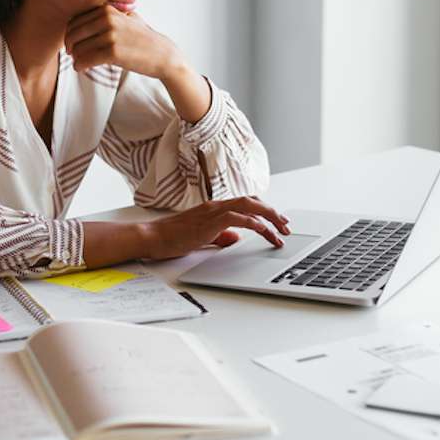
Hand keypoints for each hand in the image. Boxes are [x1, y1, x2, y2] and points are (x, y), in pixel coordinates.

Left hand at [65, 6, 180, 78]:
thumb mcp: (128, 17)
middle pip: (74, 33)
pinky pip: (85, 59)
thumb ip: (109, 14)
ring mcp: (111, 35)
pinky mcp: (113, 52)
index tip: (72, 43)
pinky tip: (81, 68)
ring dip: (75, 58)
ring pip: (78, 48)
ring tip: (79, 63)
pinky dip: (79, 66)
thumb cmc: (143, 38)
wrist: (162, 55)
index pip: (76, 19)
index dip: (70, 33)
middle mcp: (108, 19)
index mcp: (108, 9)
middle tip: (72, 54)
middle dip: (70, 45)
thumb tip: (84, 18)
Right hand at [137, 197, 291, 260]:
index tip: (278, 222)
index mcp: (215, 208)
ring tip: (281, 230)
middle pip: (253, 200)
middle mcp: (217, 205)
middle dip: (273, 212)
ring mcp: (213, 211)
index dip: (265, 209)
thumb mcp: (202, 238)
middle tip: (287, 226)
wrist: (153, 237)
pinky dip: (253, 222)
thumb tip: (235, 238)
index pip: (246, 202)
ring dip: (269, 217)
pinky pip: (237, 217)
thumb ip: (220, 236)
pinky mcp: (209, 221)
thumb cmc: (172, 238)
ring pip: (248, 206)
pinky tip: (263, 230)